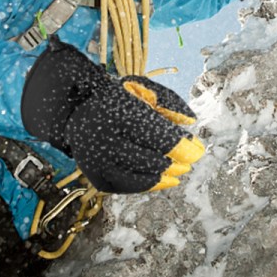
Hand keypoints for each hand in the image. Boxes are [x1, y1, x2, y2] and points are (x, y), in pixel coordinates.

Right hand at [21, 36, 203, 193]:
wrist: (78, 110)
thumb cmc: (118, 98)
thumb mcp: (143, 89)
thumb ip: (169, 102)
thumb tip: (191, 123)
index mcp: (116, 110)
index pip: (158, 137)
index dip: (183, 147)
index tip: (198, 150)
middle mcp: (101, 137)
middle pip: (151, 160)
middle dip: (175, 163)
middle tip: (189, 162)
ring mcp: (94, 160)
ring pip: (139, 178)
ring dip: (163, 176)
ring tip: (177, 171)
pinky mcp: (93, 176)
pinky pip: (126, 187)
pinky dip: (146, 184)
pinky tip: (160, 178)